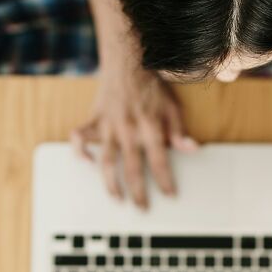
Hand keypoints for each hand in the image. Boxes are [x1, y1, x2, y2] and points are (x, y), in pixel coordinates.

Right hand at [69, 60, 199, 209]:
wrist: (127, 61)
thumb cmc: (152, 86)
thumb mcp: (172, 106)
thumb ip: (179, 131)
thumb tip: (193, 149)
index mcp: (149, 125)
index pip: (159, 160)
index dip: (165, 180)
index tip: (170, 195)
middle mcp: (127, 128)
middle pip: (132, 168)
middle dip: (138, 192)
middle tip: (142, 209)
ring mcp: (108, 125)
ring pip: (106, 160)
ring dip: (110, 183)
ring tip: (118, 199)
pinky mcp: (94, 119)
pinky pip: (79, 138)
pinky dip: (80, 152)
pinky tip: (87, 163)